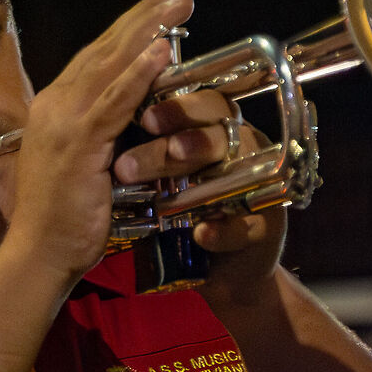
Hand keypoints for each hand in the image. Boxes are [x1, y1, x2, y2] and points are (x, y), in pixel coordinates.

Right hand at [0, 0, 192, 282]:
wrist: (38, 254)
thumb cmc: (62, 219)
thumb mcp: (83, 165)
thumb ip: (100, 136)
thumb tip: (131, 120)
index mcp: (55, 108)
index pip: (97, 57)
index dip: (131, 29)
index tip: (161, 8)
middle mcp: (55, 105)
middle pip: (105, 49)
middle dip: (144, 17)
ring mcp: (64, 122)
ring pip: (111, 65)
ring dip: (148, 31)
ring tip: (178, 5)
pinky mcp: (78, 143)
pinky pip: (114, 101)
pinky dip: (139, 73)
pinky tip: (162, 50)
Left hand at [117, 87, 286, 307]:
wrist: (210, 267)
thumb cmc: (181, 209)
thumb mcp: (157, 174)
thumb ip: (142, 142)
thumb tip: (105, 114)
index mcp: (216, 130)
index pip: (204, 104)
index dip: (177, 108)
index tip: (143, 117)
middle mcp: (242, 151)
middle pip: (221, 132)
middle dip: (185, 139)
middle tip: (151, 148)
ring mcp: (259, 187)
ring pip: (237, 172)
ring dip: (202, 180)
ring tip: (165, 194)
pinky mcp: (266, 227)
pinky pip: (250, 225)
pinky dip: (225, 230)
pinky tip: (201, 234)